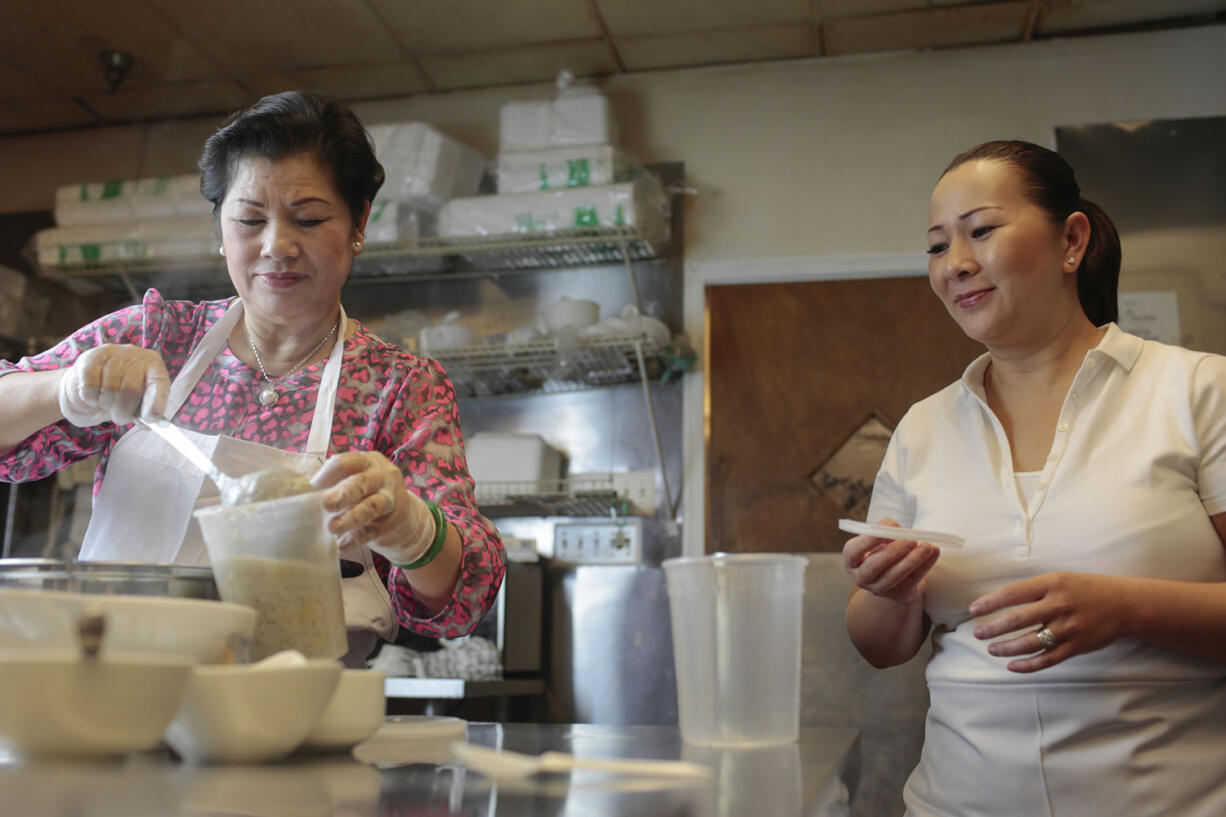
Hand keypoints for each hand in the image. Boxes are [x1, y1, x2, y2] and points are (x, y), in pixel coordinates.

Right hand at [58, 344, 169, 426]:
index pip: (159, 382)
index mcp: (153, 365)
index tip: (152, 418)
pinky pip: (90, 386)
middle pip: (131, 389)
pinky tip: (93, 395)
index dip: (156, 402)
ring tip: (106, 402)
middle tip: (119, 416)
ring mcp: (111, 353)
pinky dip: (91, 398)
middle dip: (123, 410)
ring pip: (110, 388)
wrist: (89, 386)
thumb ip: (144, 412)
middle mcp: (135, 355)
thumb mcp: (137, 404)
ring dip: (106, 404)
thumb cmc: (119, 396)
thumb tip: (149, 421)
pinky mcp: (89, 358)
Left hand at [311, 451, 435, 563]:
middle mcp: (382, 476)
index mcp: (366, 462)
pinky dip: (356, 539)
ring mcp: (390, 499)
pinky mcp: (392, 522)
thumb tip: (297, 494)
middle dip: (343, 493)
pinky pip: (372, 531)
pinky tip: (342, 545)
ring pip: (371, 506)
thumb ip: (332, 485)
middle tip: (326, 504)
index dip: (326, 475)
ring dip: (350, 518)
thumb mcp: (355, 483)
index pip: (345, 463)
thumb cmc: (368, 495)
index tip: (312, 488)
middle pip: (361, 482)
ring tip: (333, 528)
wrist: (405, 518)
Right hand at [842, 518, 940, 603]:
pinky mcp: (899, 595)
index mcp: (852, 561)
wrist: (890, 580)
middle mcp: (861, 577)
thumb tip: (894, 528)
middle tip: (910, 540)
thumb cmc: (881, 553)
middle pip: (875, 566)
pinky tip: (934, 552)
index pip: (854, 551)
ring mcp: (879, 589)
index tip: (887, 528)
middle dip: (894, 552)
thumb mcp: (875, 542)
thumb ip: (881, 532)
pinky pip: (913, 580)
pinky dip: (925, 565)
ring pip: (895, 575)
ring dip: (913, 560)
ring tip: (927, 546)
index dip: (869, 540)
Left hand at [969, 572, 1132, 672]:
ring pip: (1030, 642)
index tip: (973, 610)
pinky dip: (1028, 665)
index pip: (1013, 593)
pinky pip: (1048, 659)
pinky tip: (1012, 666)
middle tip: (977, 634)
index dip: (990, 602)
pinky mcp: (1077, 647)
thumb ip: (1035, 589)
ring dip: (1006, 648)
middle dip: (993, 628)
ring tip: (991, 649)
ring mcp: (1068, 628)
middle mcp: (1058, 605)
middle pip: (1017, 619)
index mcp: (1052, 584)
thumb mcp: (1060, 579)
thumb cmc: (1087, 589)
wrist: (1125, 605)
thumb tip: (1000, 600)